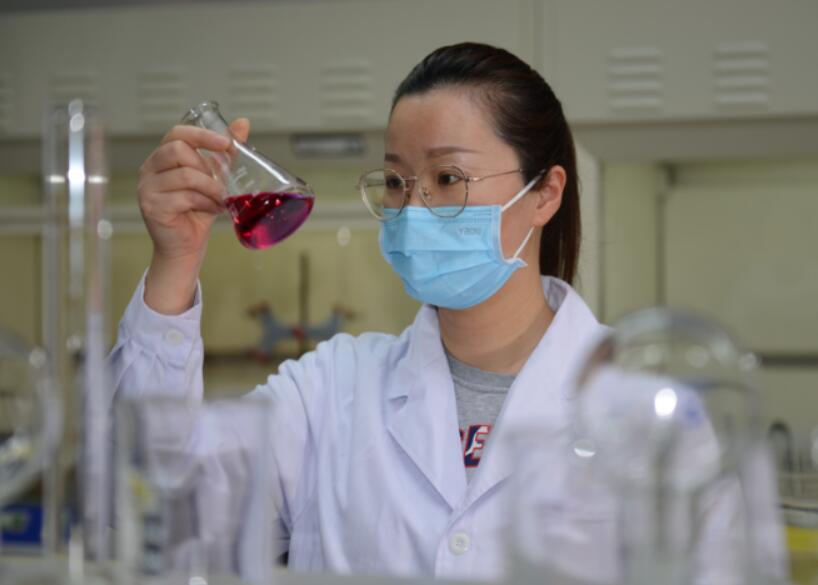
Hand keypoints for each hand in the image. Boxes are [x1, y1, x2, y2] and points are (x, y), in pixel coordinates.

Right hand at [139, 119, 250, 313]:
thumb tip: (242, 123)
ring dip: (211, 187)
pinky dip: (205, 203)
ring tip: (220, 199)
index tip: (226, 143)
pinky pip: (185, 197)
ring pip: (185, 175)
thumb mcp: (214, 178)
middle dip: (206, 166)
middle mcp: (149, 169)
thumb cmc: (198, 211)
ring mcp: (148, 188)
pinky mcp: (152, 207)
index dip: (201, 135)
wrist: (186, 245)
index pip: (176, 133)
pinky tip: (212, 209)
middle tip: (220, 183)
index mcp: (162, 158)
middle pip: (177, 150)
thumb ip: (224, 153)